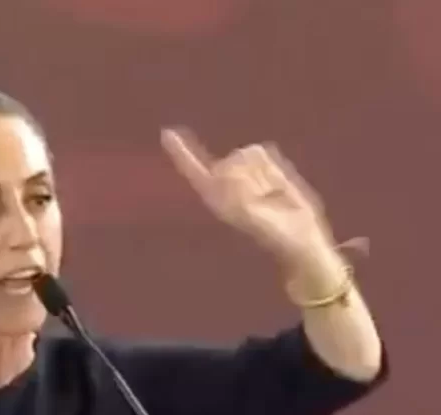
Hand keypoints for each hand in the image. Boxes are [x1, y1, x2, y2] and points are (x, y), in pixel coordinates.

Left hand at [161, 127, 335, 263]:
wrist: (298, 232)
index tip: (166, 133)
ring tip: (268, 194)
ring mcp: (245, 171)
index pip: (194, 171)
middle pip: (230, 162)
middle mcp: (226, 182)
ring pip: (246, 153)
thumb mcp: (248, 214)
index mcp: (215, 197)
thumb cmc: (271, 231)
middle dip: (245, 176)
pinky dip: (272, 167)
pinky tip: (276, 186)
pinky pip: (262, 150)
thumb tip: (229, 171)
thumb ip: (236, 193)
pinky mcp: (264, 164)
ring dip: (261, 173)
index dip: (181, 153)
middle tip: (258, 199)